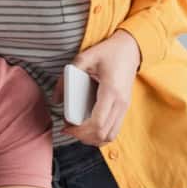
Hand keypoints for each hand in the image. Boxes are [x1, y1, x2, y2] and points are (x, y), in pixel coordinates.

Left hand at [60, 30, 141, 146]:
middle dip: (83, 137)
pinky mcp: (124, 108)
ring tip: (78, 130)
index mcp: (111, 91)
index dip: (80, 131)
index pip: (97, 123)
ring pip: (110, 136)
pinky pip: (114, 130)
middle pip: (103, 134)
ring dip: (93, 139)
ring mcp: (125, 107)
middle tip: (69, 129)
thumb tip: (56, 99)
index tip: (66, 127)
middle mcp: (121, 103)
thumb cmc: (109, 52)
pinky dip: (100, 134)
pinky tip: (88, 126)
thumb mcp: (84, 57)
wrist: (130, 49)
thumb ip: (67, 77)